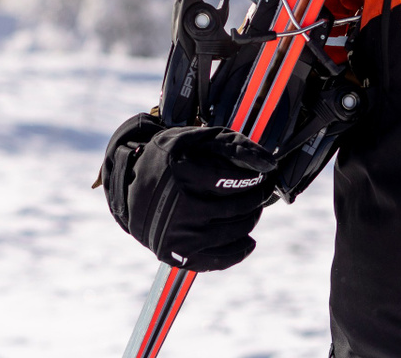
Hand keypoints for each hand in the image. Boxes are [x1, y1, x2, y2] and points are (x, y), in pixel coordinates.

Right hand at [99, 114, 278, 271]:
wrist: (130, 189)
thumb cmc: (169, 159)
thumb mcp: (195, 139)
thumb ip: (233, 145)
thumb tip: (270, 164)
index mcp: (183, 175)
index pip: (235, 181)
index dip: (256, 179)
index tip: (265, 174)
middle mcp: (180, 208)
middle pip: (238, 209)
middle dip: (257, 198)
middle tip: (262, 190)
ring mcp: (178, 236)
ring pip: (233, 234)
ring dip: (250, 220)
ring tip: (253, 209)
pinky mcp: (177, 256)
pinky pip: (218, 260)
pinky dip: (239, 251)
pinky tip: (248, 240)